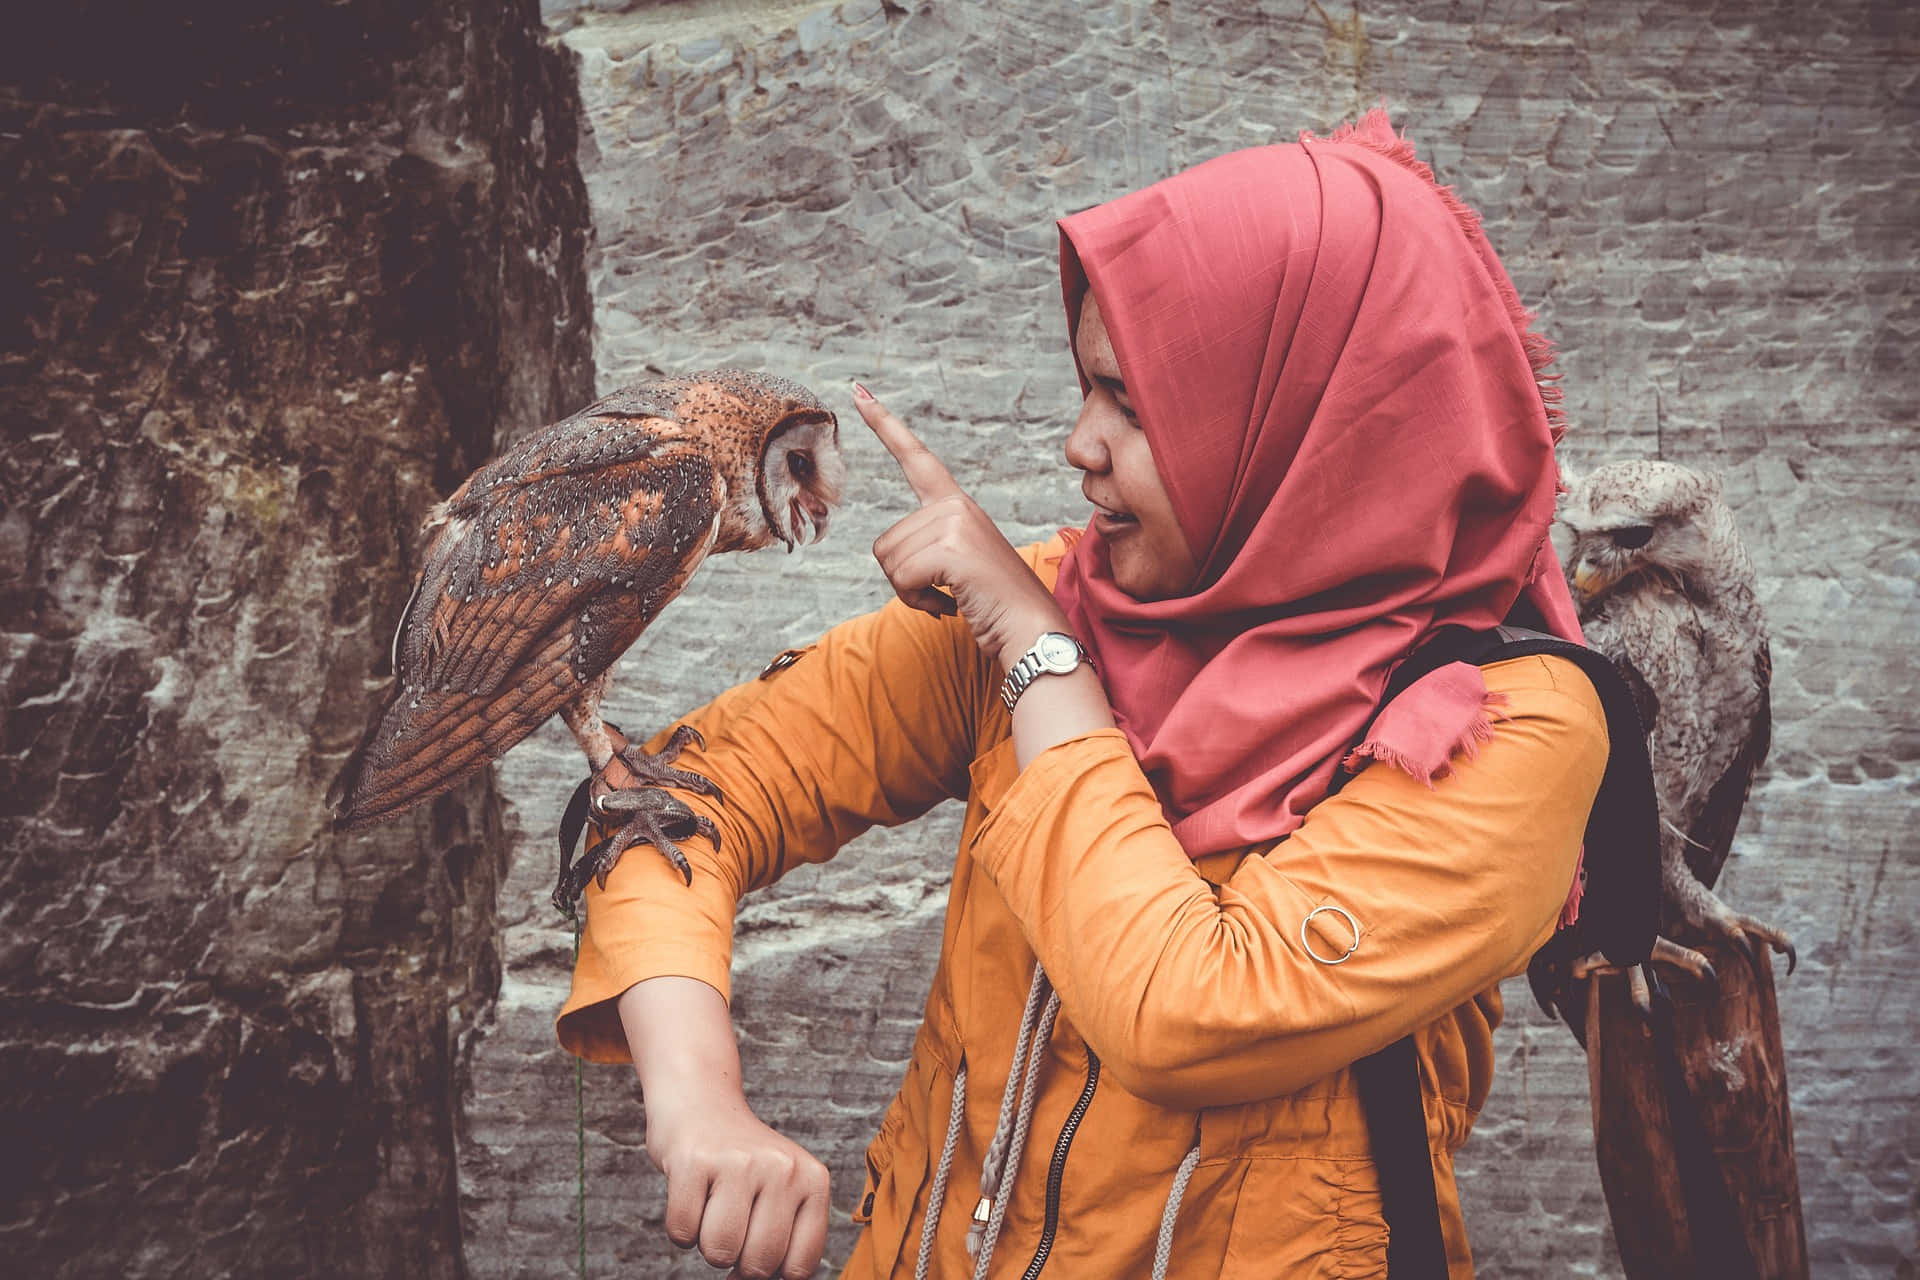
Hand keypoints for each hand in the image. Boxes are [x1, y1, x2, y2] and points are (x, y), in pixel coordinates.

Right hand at [620, 977, 828, 1278]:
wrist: (700, 1101)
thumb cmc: (742, 1162)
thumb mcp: (783, 1189)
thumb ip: (784, 1238)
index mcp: (812, 1179)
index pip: (800, 1265)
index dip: (772, 1273)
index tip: (757, 1255)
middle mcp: (782, 1168)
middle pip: (758, 1263)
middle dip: (737, 1259)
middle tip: (732, 1222)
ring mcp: (738, 1162)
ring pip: (718, 1252)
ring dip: (706, 1242)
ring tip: (713, 1206)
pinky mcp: (694, 1161)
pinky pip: (682, 1232)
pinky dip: (679, 1227)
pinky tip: (691, 1194)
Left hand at [853, 381, 1068, 668]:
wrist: (1032, 630)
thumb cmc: (995, 606)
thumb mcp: (959, 565)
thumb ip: (931, 547)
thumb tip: (893, 558)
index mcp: (957, 505)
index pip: (915, 457)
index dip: (884, 424)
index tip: (858, 392)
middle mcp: (956, 506)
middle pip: (885, 542)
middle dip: (904, 579)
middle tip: (944, 593)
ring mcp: (956, 522)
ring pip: (889, 561)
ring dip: (911, 592)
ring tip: (951, 597)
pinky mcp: (952, 547)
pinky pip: (902, 577)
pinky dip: (918, 602)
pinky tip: (950, 606)